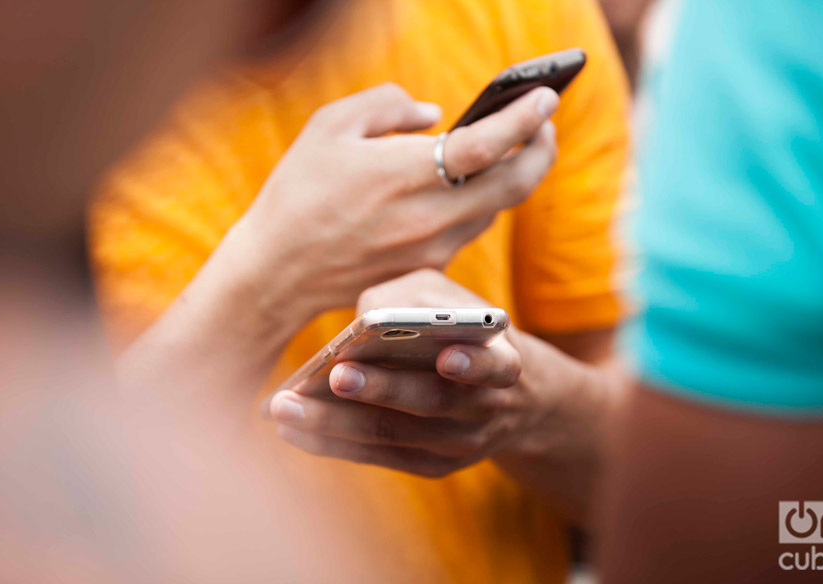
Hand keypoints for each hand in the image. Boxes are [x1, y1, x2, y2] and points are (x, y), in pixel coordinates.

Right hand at [226, 82, 558, 320]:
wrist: (277, 272)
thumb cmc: (297, 193)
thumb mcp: (329, 126)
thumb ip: (388, 105)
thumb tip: (435, 114)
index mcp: (406, 173)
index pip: (489, 144)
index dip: (525, 117)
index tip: (546, 97)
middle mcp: (429, 216)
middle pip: (516, 185)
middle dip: (542, 150)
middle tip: (543, 123)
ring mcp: (433, 249)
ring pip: (495, 209)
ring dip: (510, 177)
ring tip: (504, 149)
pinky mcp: (428, 269)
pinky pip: (469, 230)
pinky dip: (478, 202)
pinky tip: (463, 186)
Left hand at [266, 270, 548, 476]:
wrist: (514, 403)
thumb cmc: (465, 332)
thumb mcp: (457, 303)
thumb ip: (417, 298)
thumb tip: (362, 320)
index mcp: (503, 362)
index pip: (494, 366)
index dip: (472, 364)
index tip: (446, 358)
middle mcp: (484, 409)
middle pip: (431, 401)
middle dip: (383, 388)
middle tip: (337, 375)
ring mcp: (457, 444)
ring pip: (394, 434)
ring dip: (337, 421)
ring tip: (286, 406)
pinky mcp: (432, 466)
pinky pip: (378, 456)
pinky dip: (334, 443)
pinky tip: (293, 429)